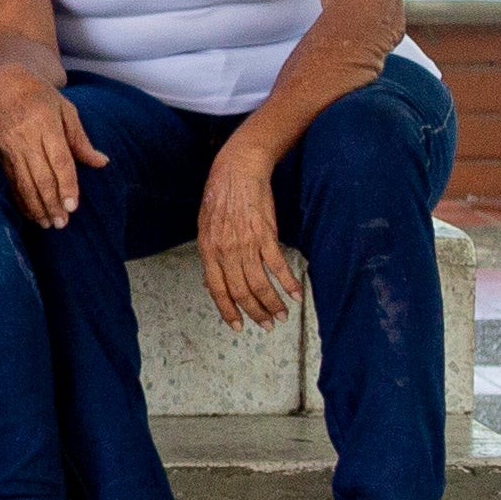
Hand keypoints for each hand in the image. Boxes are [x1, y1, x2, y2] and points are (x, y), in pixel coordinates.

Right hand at [0, 67, 102, 231]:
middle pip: (40, 176)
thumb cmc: (40, 96)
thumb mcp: (66, 110)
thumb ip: (81, 140)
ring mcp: (10, 146)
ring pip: (23, 182)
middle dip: (52, 203)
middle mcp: (26, 138)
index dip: (67, 185)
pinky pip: (9, 179)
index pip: (59, 161)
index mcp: (45, 125)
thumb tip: (102, 163)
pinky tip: (29, 212)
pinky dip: (19, 198)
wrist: (4, 82)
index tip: (73, 206)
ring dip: (36, 205)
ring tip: (47, 224)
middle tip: (62, 224)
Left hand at [196, 138, 298, 327]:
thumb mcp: (205, 229)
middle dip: (255, 313)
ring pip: (260, 284)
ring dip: (273, 303)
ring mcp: (246, 244)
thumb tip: (211, 284)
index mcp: (208, 250)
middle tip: (268, 325)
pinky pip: (278, 266)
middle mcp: (225, 251)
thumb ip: (210, 257)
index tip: (238, 327)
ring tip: (282, 315)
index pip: (217, 290)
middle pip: (241, 292)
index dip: (228, 311)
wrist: (236, 172)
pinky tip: (296, 294)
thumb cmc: (219, 199)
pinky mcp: (266, 236)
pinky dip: (288, 283)